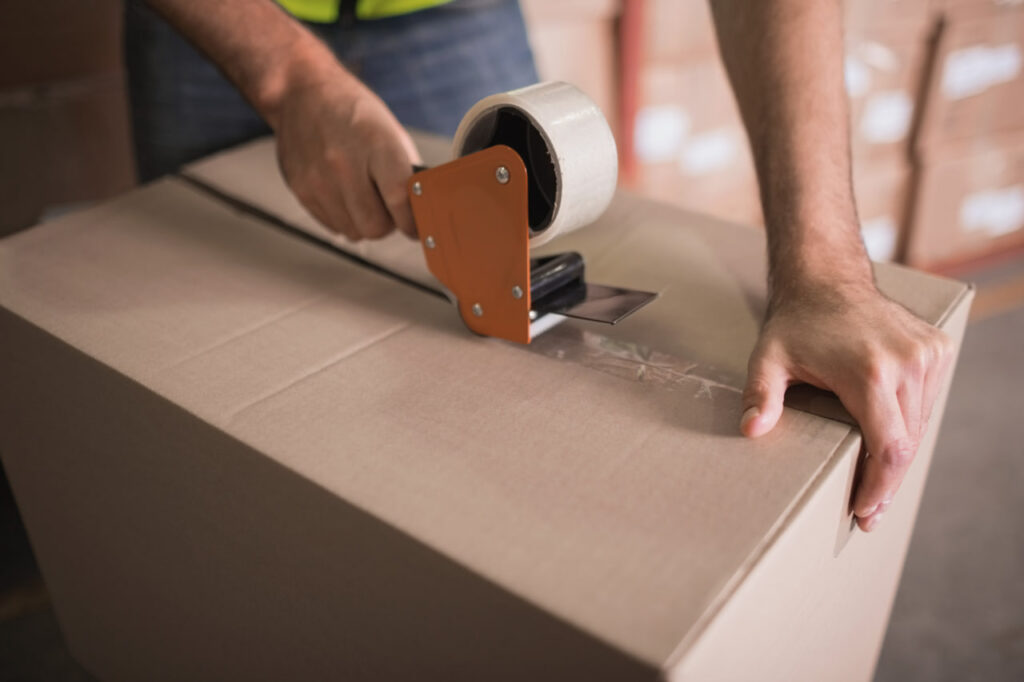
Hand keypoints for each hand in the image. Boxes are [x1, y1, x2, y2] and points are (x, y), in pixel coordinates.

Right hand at [270, 57, 420, 240]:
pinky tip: (344, 196)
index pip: (400, 200)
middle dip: (388, 224)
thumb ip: (406, 171)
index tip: (417, 226)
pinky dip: (344, 219)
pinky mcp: (301, 190)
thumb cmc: (352, 110)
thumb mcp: (390, 130)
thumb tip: (422, 206)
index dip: (412, 221)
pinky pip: (333, 226)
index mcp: (376, 144)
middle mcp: (344, 164)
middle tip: (388, 209)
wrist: (302, 93)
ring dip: (365, 222)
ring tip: (365, 198)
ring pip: (354, 232)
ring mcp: (319, 179)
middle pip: (375, 226)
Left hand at [740, 280, 954, 531]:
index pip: (889, 448)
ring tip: (876, 482)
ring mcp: (926, 354)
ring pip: (921, 424)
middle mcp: (907, 363)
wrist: (826, 276)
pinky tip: (888, 439)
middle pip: (907, 443)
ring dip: (899, 454)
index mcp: (870, 372)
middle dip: (887, 482)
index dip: (879, 487)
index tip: (864, 513)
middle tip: (867, 511)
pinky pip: (926, 400)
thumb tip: (751, 430)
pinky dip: (909, 423)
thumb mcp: (768, 359)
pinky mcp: (936, 348)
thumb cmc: (795, 323)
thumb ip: (760, 396)